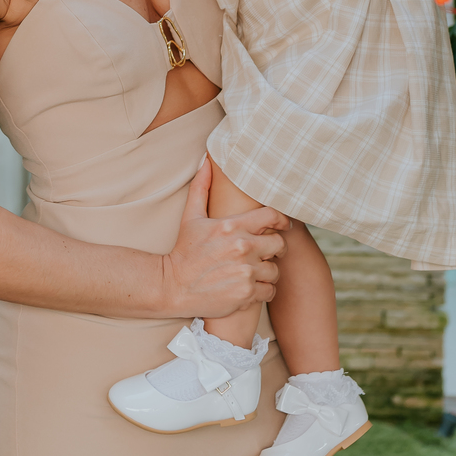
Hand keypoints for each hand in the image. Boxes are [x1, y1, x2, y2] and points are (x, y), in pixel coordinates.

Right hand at [161, 157, 287, 316]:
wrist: (172, 286)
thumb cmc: (184, 251)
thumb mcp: (191, 217)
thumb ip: (201, 188)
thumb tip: (206, 161)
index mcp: (232, 226)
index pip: (272, 216)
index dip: (281, 220)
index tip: (283, 225)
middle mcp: (242, 248)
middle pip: (279, 244)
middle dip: (274, 248)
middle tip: (264, 252)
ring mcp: (245, 272)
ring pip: (275, 270)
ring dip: (267, 271)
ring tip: (253, 272)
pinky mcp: (246, 294)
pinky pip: (269, 290)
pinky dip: (263, 290)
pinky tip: (249, 287)